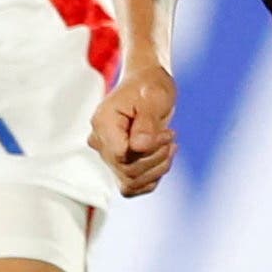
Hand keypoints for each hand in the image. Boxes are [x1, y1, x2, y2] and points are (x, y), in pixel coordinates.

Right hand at [94, 60, 179, 193]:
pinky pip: (132, 186)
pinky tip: (162, 158)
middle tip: (171, 137)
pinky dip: (151, 177)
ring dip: (156, 169)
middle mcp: (100, 141)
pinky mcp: (118, 163)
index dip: (148, 152)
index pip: (122, 156)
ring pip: (130, 182)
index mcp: (103, 123)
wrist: (148, 85)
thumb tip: (139, 147)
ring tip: (169, 146)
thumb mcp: (153, 97)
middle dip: (157, 159)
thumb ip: (146, 122)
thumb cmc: (150, 86)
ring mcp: (108, 154)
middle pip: (127, 171)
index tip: (166, 134)